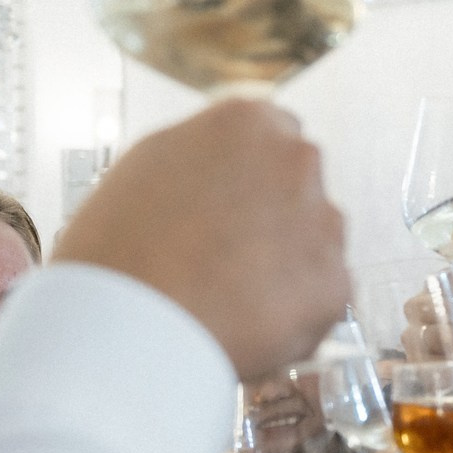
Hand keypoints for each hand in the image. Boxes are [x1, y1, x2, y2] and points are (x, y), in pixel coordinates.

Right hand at [53, 99, 347, 381]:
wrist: (127, 330)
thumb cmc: (117, 253)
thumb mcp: (147, 168)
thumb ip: (202, 157)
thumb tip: (225, 166)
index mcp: (246, 123)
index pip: (270, 135)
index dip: (246, 177)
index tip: (229, 204)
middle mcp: (296, 161)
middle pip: (297, 185)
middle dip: (271, 216)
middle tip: (225, 254)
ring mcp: (322, 221)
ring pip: (315, 240)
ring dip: (287, 261)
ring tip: (229, 295)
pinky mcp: (335, 283)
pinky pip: (322, 295)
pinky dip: (295, 311)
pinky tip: (247, 321)